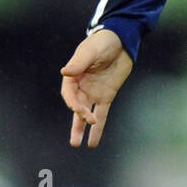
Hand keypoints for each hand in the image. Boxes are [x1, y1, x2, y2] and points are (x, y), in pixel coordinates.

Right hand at [60, 29, 132, 147]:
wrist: (121, 41)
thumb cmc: (102, 43)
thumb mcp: (91, 51)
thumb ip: (79, 63)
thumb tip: (65, 72)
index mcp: (73, 75)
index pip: (69, 93)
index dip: (72, 102)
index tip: (78, 109)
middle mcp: (81, 86)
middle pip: (77, 105)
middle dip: (79, 116)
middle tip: (86, 122)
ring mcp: (93, 93)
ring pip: (85, 114)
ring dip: (82, 128)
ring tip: (77, 144)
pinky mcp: (106, 96)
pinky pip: (102, 114)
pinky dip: (98, 128)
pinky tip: (93, 142)